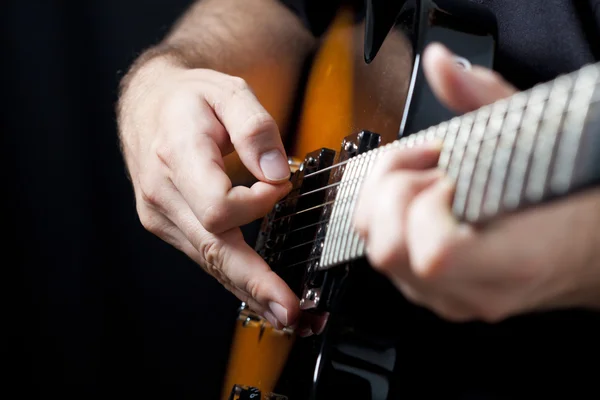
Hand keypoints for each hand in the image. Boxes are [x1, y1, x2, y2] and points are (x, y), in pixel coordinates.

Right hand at [117, 56, 298, 328]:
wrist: (148, 106)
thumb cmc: (189, 98)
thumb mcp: (227, 91)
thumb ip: (255, 127)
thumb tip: (276, 172)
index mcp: (177, 156)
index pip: (218, 205)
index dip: (258, 203)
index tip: (281, 183)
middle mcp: (163, 194)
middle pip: (214, 249)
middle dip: (255, 282)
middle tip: (290, 310)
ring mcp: (163, 215)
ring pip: (211, 262)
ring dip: (249, 290)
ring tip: (285, 312)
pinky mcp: (170, 226)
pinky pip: (207, 257)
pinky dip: (235, 278)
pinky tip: (258, 293)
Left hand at [353, 43, 599, 322]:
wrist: (592, 250)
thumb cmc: (577, 199)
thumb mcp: (538, 138)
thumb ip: (483, 98)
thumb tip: (440, 66)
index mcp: (514, 262)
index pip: (435, 252)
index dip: (429, 203)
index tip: (451, 175)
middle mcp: (474, 291)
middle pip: (387, 250)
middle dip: (396, 193)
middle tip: (432, 169)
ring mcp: (449, 298)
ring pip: (376, 252)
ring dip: (388, 202)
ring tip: (427, 179)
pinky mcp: (432, 292)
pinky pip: (384, 255)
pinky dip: (388, 217)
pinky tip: (420, 198)